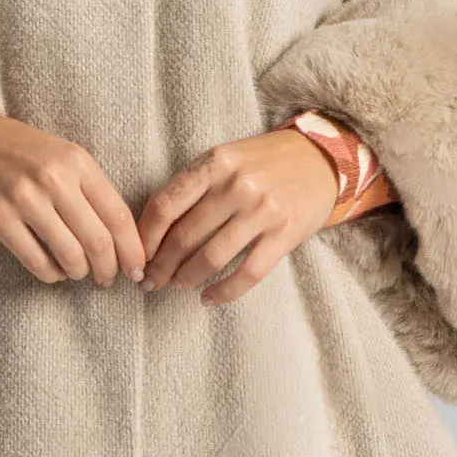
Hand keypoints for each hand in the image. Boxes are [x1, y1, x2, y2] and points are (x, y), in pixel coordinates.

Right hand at [0, 111, 146, 287]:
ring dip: (80, 272)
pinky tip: (55, 270)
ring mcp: (24, 199)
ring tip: (80, 272)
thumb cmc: (24, 153)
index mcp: (77, 161)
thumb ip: (92, 190)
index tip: (137, 267)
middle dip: (109, 268)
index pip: (117, 214)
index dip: (132, 248)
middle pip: (97, 240)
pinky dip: (52, 274)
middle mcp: (53, 179)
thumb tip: (122, 238)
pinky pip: (37, 262)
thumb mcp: (64, 157)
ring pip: (70, 255)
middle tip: (109, 278)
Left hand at [135, 128, 338, 304]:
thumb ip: (194, 186)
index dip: (145, 236)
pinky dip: (224, 291)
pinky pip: (247, 273)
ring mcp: (262, 210)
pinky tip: (209, 298)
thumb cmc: (263, 161)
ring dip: (187, 277)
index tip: (136, 254)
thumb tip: (154, 230)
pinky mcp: (285, 233)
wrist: (320, 159)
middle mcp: (237, 185)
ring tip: (177, 284)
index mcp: (215, 163)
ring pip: (211, 257)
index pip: (166, 204)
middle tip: (150, 280)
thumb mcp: (225, 159)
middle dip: (161, 264)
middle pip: (185, 235)